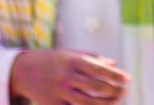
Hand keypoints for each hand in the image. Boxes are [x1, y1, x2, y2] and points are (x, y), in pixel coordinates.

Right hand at [10, 49, 129, 103]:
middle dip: (113, 91)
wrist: (25, 71)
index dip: (115, 75)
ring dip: (105, 103)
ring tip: (116, 100)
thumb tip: (114, 64)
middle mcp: (66, 76)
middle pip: (95, 87)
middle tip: (124, 91)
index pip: (98, 69)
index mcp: (72, 61)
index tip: (128, 79)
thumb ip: (93, 58)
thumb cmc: (54, 60)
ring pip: (87, 102)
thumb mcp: (71, 53)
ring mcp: (59, 92)